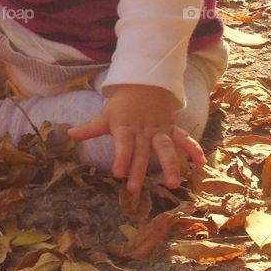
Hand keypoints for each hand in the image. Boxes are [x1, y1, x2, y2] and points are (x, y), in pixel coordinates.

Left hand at [67, 83, 206, 193]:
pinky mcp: (171, 129)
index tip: (118, 173)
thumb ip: (90, 128)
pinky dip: (194, 149)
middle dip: (139, 170)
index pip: (123, 144)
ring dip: (171, 164)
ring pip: (166, 148)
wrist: (144, 82)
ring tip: (174, 183)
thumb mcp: (105, 114)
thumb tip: (69, 134)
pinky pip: (184, 138)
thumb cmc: (122, 104)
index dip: (121, 157)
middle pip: (142, 152)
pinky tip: (202, 163)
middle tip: (135, 189)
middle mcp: (143, 131)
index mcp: (125, 127)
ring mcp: (159, 130)